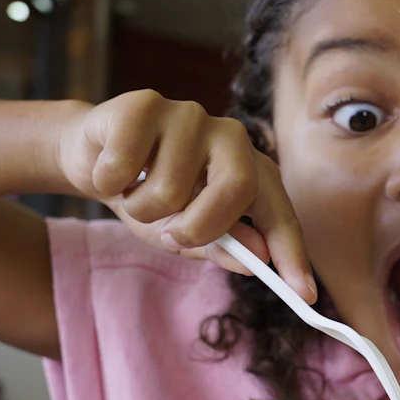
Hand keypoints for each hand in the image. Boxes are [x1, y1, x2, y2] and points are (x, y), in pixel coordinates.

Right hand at [57, 90, 315, 301]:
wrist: (94, 159)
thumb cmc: (149, 197)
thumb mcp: (186, 233)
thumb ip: (223, 244)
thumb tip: (258, 256)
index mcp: (250, 171)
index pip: (279, 213)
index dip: (292, 254)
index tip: (304, 294)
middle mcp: (230, 137)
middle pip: (237, 188)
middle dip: (198, 227)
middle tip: (169, 234)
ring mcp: (190, 115)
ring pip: (170, 189)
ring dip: (139, 208)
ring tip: (134, 194)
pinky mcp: (145, 105)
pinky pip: (125, 166)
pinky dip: (109, 183)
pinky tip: (113, 170)